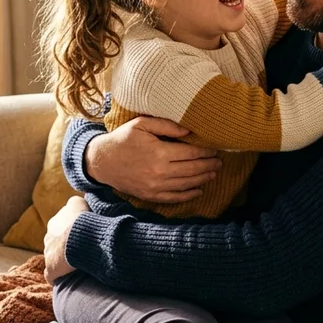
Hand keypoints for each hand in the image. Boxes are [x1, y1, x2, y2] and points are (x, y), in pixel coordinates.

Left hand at [43, 196, 85, 282]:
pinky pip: (52, 275)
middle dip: (65, 246)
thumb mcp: (78, 203)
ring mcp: (48, 255)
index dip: (72, 230)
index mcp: (54, 223)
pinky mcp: (51, 270)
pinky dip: (58, 276)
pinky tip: (68, 277)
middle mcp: (48, 237)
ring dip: (63, 261)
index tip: (82, 234)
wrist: (80, 240)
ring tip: (78, 264)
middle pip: (56, 242)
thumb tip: (77, 201)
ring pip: (54, 258)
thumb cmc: (82, 220)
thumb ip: (75, 202)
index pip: (60, 226)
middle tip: (81, 250)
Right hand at [86, 117, 220, 202]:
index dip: (205, 152)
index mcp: (159, 152)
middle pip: (192, 170)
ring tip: (213, 173)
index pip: (191, 153)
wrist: (102, 161)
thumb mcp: (141, 124)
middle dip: (209, 165)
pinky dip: (189, 195)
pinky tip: (199, 190)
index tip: (214, 149)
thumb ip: (166, 125)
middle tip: (219, 161)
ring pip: (186, 184)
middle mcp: (160, 172)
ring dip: (203, 179)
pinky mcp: (150, 195)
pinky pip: (175, 197)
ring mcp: (155, 186)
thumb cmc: (122, 139)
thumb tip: (189, 131)